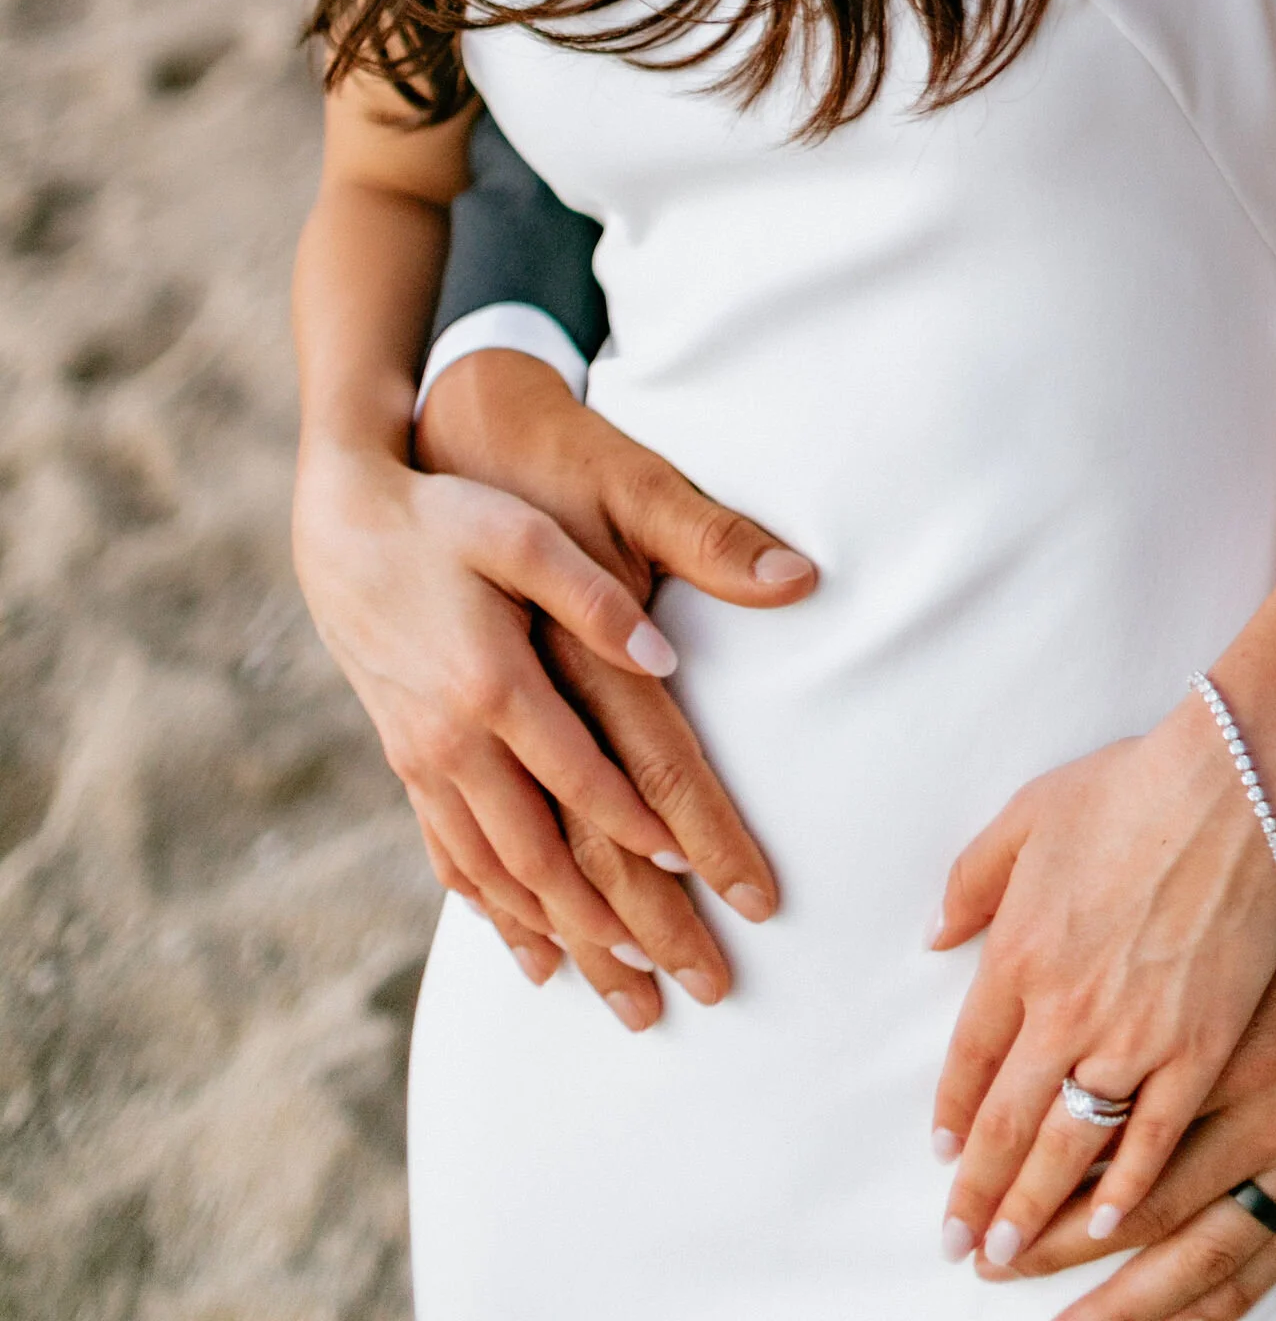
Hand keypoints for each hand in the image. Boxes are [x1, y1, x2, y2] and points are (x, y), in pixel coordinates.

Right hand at [292, 424, 700, 998]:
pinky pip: (453, 858)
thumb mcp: (523, 535)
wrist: (341, 525)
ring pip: (500, 876)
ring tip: (628, 993)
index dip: (642, 829)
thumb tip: (664, 658)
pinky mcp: (407, 763)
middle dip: (620, 924)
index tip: (699, 874)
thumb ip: (594, 597)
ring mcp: (424, 761)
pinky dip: (497, 913)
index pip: (584, 779)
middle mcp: (453, 741)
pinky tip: (533, 953)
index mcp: (492, 684)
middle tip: (690, 979)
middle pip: (545, 857)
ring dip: (567, 937)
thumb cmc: (449, 518)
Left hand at [929, 692, 1275, 1272]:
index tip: (942, 1156)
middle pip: (1009, 1123)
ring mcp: (1135, 1035)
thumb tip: (936, 936)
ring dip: (1034, 1210)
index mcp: (1019, 953)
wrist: (1231, 784)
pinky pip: (1154, 1137)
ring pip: (1071, 1147)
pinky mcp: (1202, 1045)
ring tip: (1008, 1255)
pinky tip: (1106, 1225)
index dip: (952, 1114)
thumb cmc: (1130, 787)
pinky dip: (1126, 1188)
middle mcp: (1066, 1009)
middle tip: (957, 1245)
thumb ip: (972, 879)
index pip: (970, 1058)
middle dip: (978, 1193)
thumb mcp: (1028, 814)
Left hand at [986, 796, 1275, 1311]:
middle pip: (1121, 1197)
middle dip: (1042, 1237)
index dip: (1011, 1154)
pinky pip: (1266, 1258)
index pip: (1082, 1113)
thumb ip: (1108, 890)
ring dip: (1116, 1297)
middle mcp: (1248, 1098)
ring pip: (1187, 1248)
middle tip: (981, 1258)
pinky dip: (1213, 1304)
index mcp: (1202, 1021)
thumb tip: (971, 923)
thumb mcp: (1230, 866)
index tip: (959, 1180)